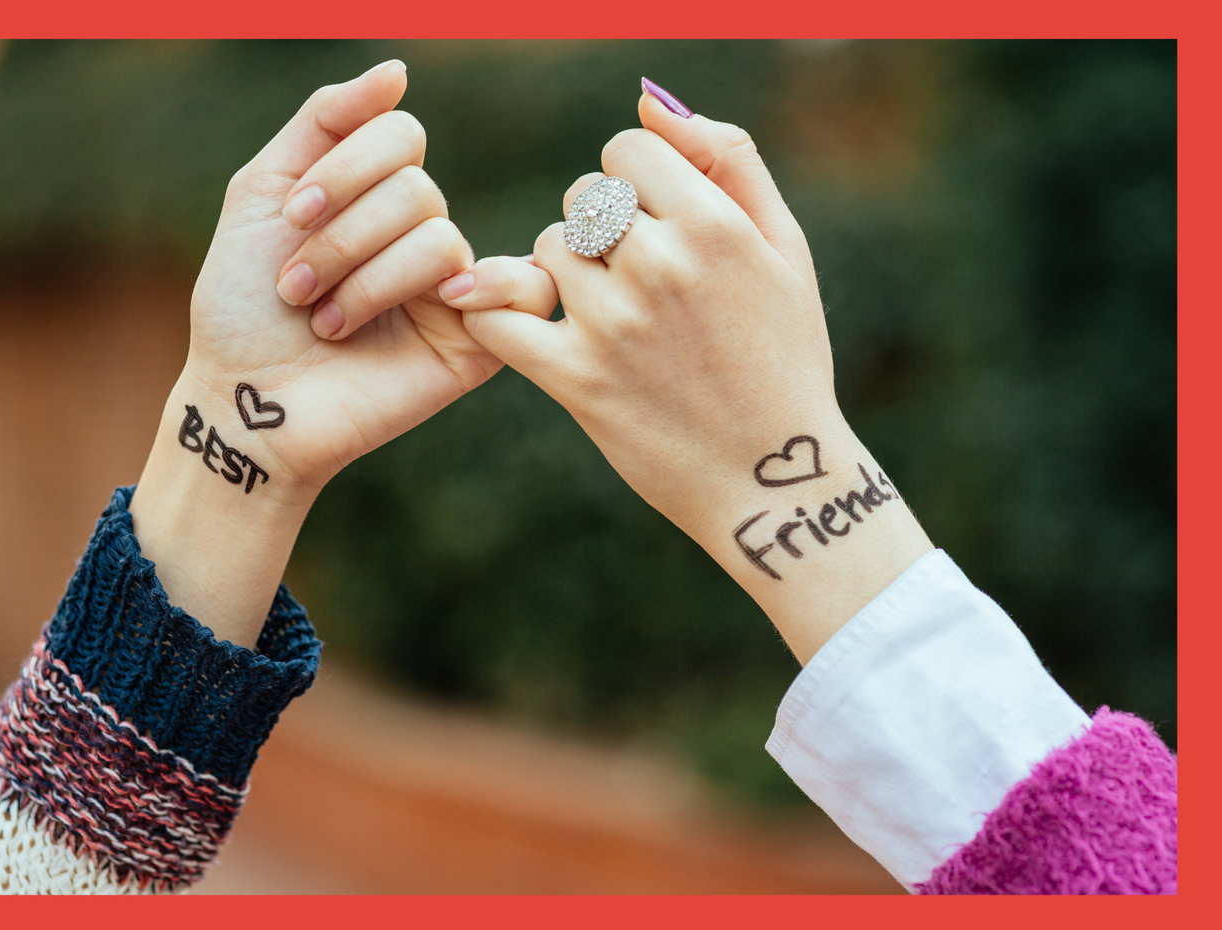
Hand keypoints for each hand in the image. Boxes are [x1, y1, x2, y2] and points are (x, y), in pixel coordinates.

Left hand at [131, 61, 533, 645]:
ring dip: (366, 281)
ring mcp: (452, 290)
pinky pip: (523, 287)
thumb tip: (399, 70)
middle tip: (296, 289)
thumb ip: (325, 121)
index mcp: (376, 197)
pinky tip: (449, 301)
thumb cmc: (242, 308)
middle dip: (341, 237)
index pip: (400, 136)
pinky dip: (494, 285)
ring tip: (327, 324)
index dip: (344, 171)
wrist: (244, 400)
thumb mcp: (264, 192)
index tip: (292, 217)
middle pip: (416, 190)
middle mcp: (419, 236)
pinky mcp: (477, 343)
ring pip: (440, 239)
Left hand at [442, 85, 931, 661]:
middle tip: (634, 275)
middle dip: (601, 227)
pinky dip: (496, 312)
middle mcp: (660, 266)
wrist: (776, 479)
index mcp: (715, 226)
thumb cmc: (784, 356)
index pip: (626, 149)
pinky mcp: (576, 381)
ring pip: (546, 251)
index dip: (634, 182)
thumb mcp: (785, 248)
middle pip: (583, 199)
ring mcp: (613, 325)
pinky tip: (517, 320)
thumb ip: (728, 158)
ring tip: (607, 313)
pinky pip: (501, 319)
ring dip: (565, 273)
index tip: (654, 222)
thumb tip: (648, 100)